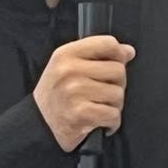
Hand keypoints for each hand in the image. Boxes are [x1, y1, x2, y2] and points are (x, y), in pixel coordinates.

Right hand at [33, 36, 134, 151]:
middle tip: (103, 92)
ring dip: (114, 105)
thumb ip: (97, 54)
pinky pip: (113, 114)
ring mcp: (74, 92)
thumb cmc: (56, 94)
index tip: (118, 62)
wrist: (40, 124)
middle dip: (117, 84)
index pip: (108, 43)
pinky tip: (99, 120)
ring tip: (98, 107)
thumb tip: (128, 51)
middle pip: (118, 70)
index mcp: (66, 54)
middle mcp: (69, 70)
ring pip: (118, 94)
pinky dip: (111, 122)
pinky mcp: (80, 114)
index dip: (119, 54)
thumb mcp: (68, 65)